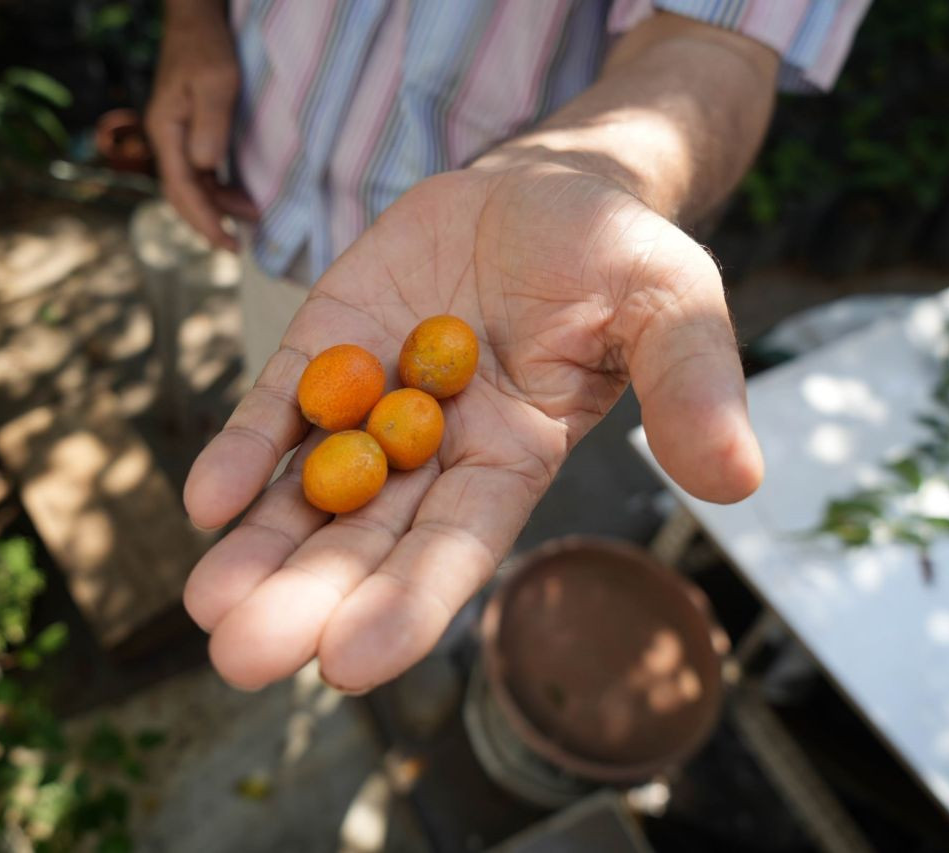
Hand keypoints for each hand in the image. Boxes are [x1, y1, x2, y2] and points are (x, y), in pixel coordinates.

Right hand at [145, 4, 255, 249]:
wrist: (195, 20)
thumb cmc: (207, 48)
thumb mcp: (217, 84)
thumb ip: (212, 126)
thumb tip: (206, 168)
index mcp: (166, 132)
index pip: (182, 189)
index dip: (204, 220)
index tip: (227, 243)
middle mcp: (166, 139)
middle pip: (182, 195)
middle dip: (208, 223)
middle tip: (236, 247)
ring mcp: (175, 135)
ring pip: (191, 184)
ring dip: (217, 205)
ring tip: (250, 217)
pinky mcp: (187, 130)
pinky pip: (198, 170)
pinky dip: (217, 188)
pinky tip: (238, 195)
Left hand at [183, 163, 763, 691]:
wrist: (543, 189)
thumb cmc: (614, 255)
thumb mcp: (670, 303)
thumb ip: (692, 386)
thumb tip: (739, 479)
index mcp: (513, 461)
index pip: (457, 546)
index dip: (409, 603)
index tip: (350, 665)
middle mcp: (434, 452)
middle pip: (365, 540)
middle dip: (306, 599)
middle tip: (243, 660)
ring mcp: (373, 402)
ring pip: (308, 491)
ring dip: (258, 547)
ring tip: (209, 606)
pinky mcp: (327, 345)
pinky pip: (280, 407)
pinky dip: (246, 450)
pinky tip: (209, 498)